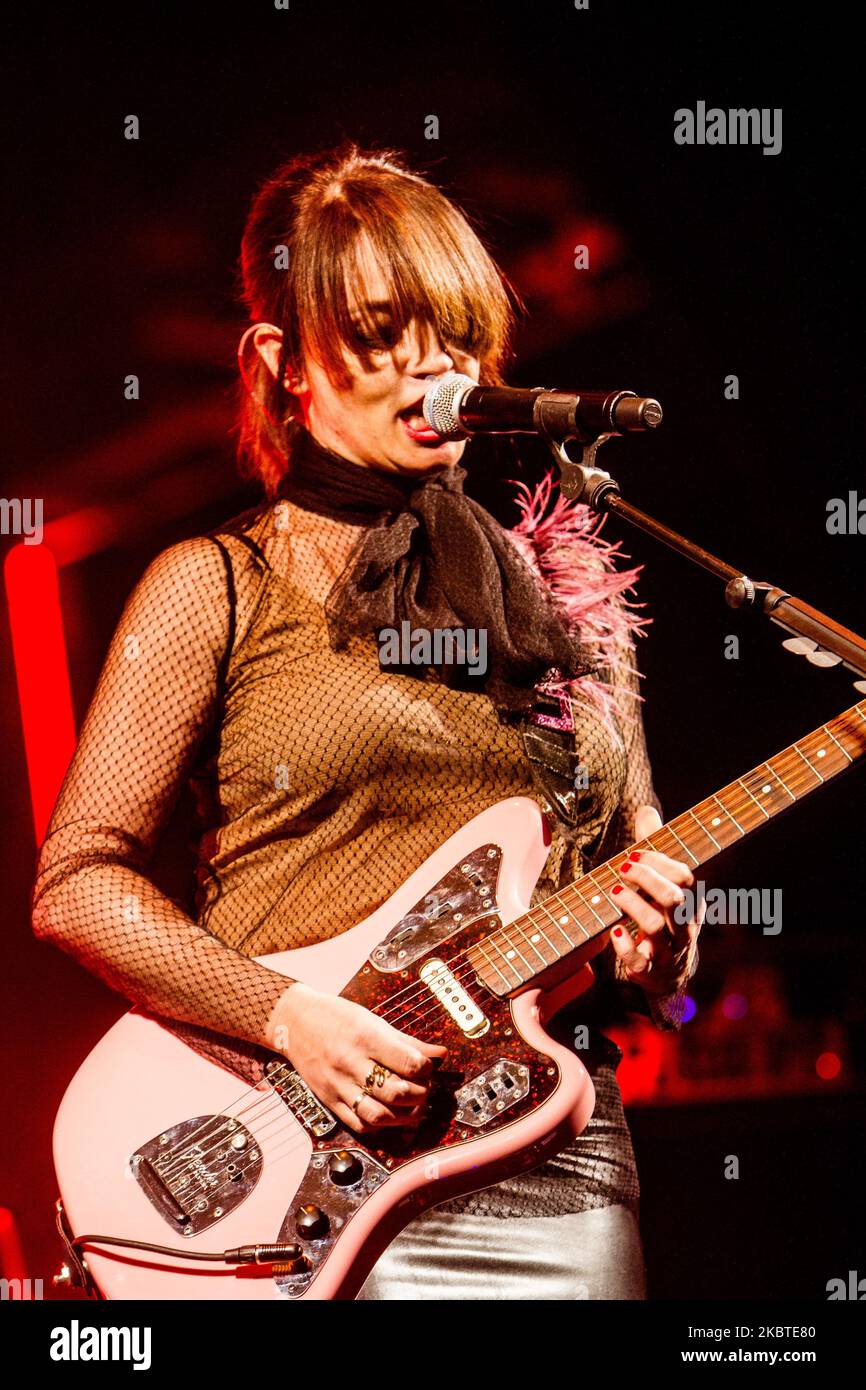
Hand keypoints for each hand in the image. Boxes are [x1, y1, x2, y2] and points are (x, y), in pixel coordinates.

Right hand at [264, 982, 447, 1134]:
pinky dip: (379, 1126)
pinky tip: (390, 1117)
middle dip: (420, 1094)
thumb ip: (408, 1041)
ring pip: (378, 1114)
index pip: (408, 1063)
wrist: (295, 1023)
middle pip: (395, 1091)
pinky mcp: (329, 1100)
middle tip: (424, 1089)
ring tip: (413, 1108)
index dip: (426, 1070)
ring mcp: (339, 1085)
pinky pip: (357, 1123)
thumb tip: (440, 1054)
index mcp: (366, 1038)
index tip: (428, 1068)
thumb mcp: (373, 1021)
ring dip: (403, 1116)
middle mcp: (351, 1063)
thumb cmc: (336, 1017)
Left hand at [608, 805, 702, 997]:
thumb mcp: (662, 883)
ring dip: (633, 906)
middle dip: (648, 880)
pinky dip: (626, 947)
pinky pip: (641, 961)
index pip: (683, 876)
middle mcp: (683, 924)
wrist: (670, 973)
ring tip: (612, 892)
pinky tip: (614, 932)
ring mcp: (667, 949)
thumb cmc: (663, 917)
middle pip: (674, 899)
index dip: (660, 862)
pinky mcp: (649, 971)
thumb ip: (655, 848)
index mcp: (688, 900)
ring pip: (657, 927)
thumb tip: (645, 810)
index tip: (634, 851)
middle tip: (622, 868)